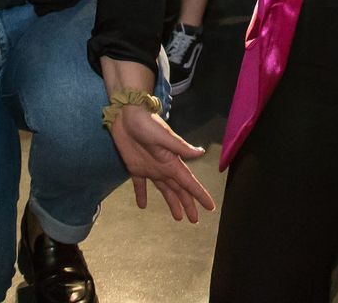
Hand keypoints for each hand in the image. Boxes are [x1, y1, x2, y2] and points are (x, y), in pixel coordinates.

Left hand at [109, 104, 215, 222]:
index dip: (199, 195)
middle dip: (188, 205)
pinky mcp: (135, 167)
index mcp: (171, 162)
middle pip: (179, 190)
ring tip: (178, 218)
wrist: (127, 115)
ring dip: (172, 202)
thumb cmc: (146, 124)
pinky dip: (141, 195)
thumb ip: (181, 147)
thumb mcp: (164, 136)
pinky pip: (140, 185)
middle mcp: (163, 168)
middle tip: (194, 221)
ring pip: (164, 190)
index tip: (210, 208)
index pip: (189, 183)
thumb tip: (201, 152)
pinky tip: (142, 206)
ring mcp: (150, 169)